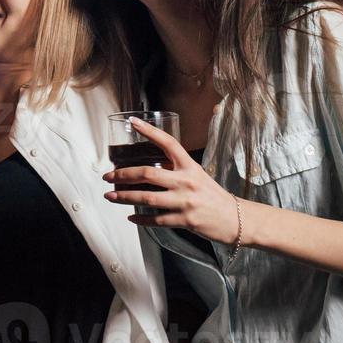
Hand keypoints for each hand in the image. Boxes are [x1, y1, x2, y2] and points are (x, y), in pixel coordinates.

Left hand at [103, 118, 239, 242]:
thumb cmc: (213, 196)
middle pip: (148, 174)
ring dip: (125, 197)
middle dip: (123, 174)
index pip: (168, 143)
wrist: (235, 219)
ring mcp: (185, 202)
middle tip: (107, 176)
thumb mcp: (197, 175)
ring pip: (147, 198)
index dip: (150, 131)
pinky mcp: (185, 220)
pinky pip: (156, 220)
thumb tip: (149, 168)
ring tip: (110, 196)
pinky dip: (141, 219)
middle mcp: (186, 181)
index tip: (133, 122)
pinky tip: (131, 217)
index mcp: (190, 166)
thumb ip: (176, 170)